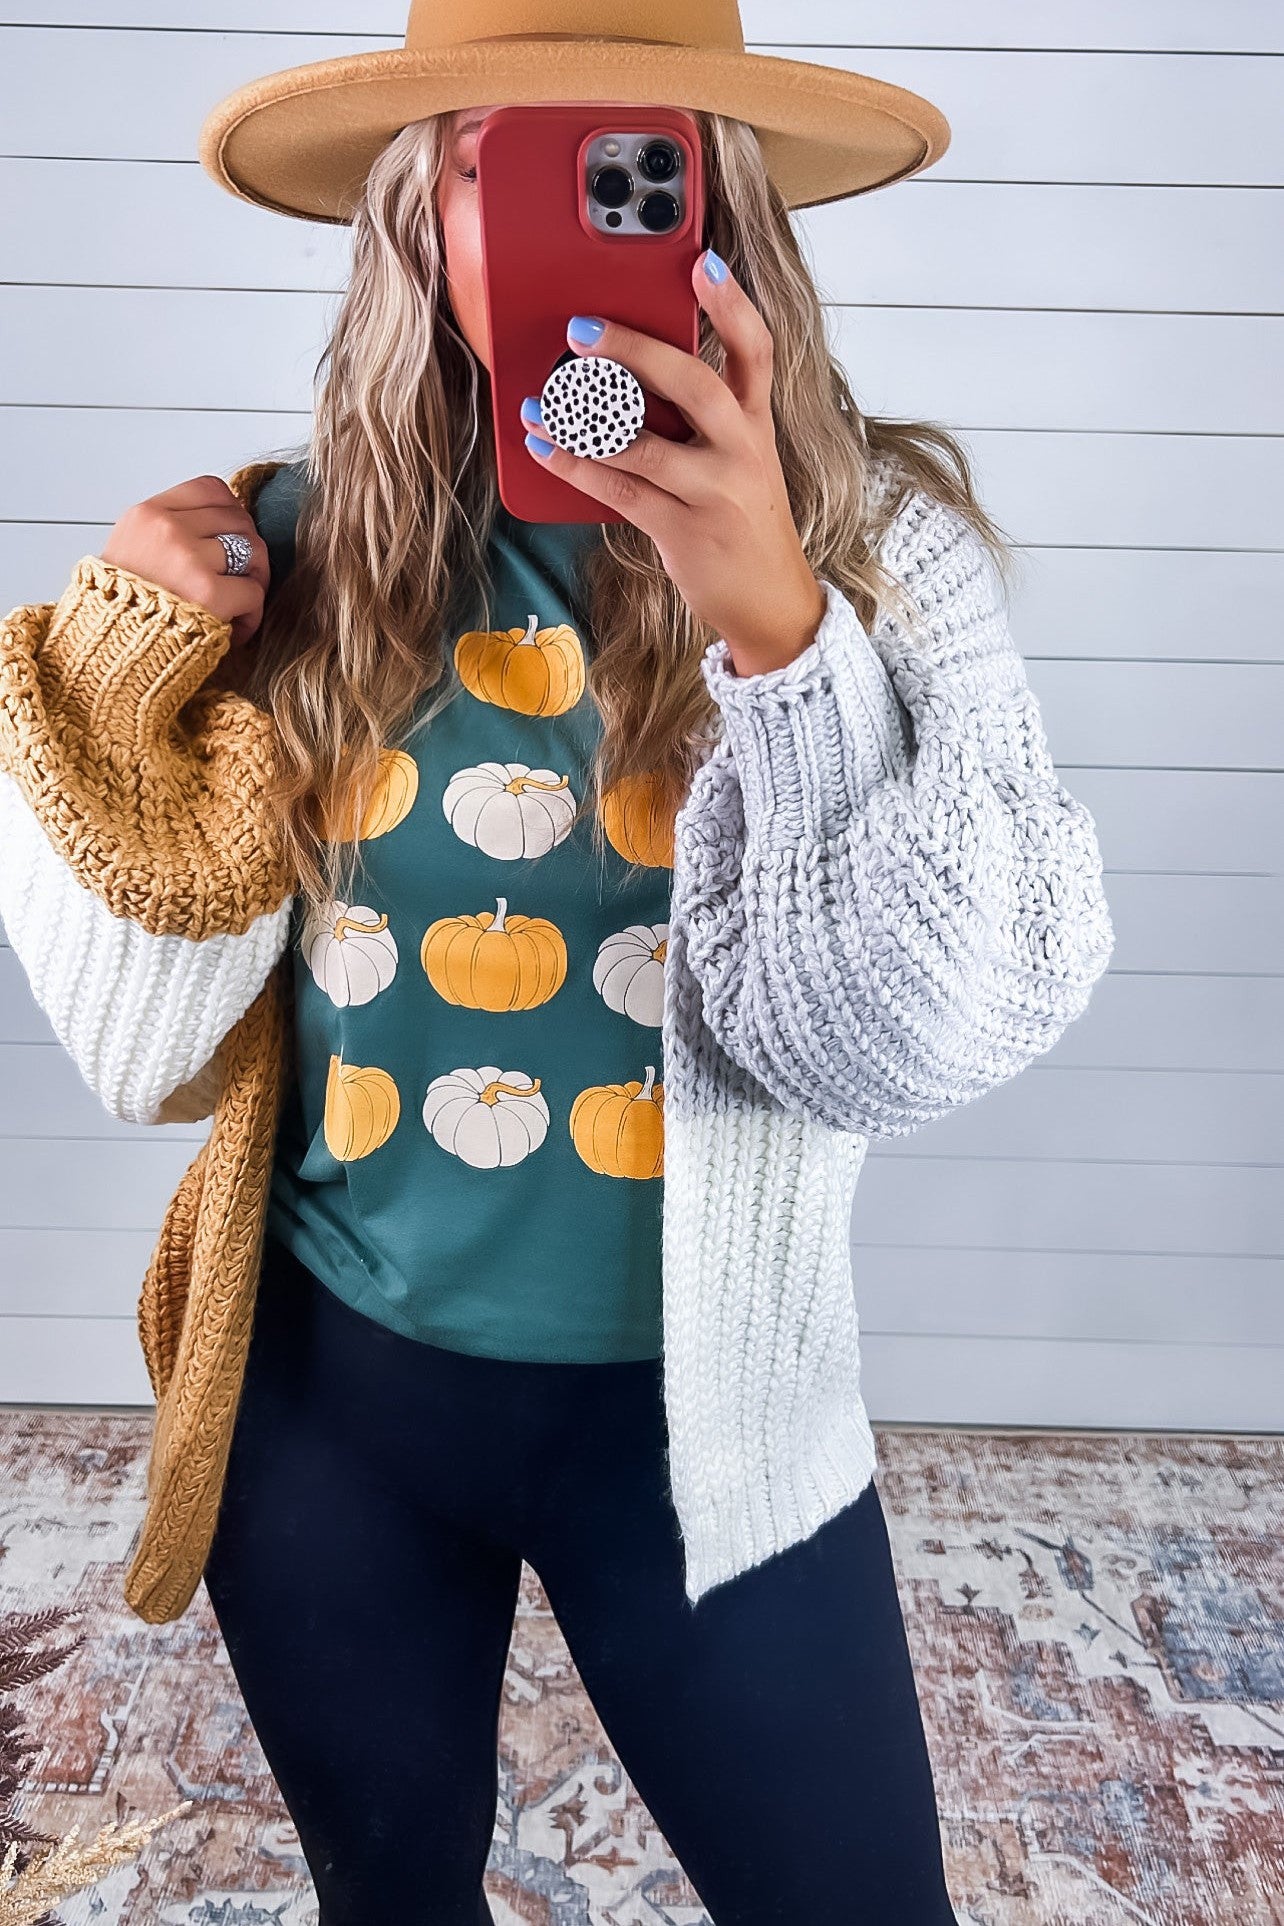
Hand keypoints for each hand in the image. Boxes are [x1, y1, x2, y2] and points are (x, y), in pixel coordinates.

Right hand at [100, 474, 269, 649]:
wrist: (107, 655)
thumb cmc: (122, 613)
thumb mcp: (130, 552)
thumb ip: (169, 533)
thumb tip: (225, 523)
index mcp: (147, 515)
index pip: (212, 490)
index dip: (233, 515)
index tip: (230, 541)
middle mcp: (166, 529)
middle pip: (239, 520)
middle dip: (248, 553)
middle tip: (239, 582)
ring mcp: (187, 558)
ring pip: (254, 551)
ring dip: (254, 583)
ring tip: (237, 608)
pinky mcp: (208, 593)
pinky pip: (253, 591)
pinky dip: (251, 615)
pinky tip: (233, 631)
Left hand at [519, 250, 826, 676]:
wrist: (770, 600)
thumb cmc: (743, 521)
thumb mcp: (742, 460)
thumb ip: (704, 418)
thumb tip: (634, 373)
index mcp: (756, 423)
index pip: (755, 351)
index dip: (732, 305)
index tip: (704, 263)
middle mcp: (741, 451)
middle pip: (695, 384)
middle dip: (635, 351)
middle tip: (581, 329)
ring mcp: (714, 493)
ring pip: (645, 446)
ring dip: (584, 421)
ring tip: (540, 402)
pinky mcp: (684, 531)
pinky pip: (621, 491)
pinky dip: (577, 467)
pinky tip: (546, 449)